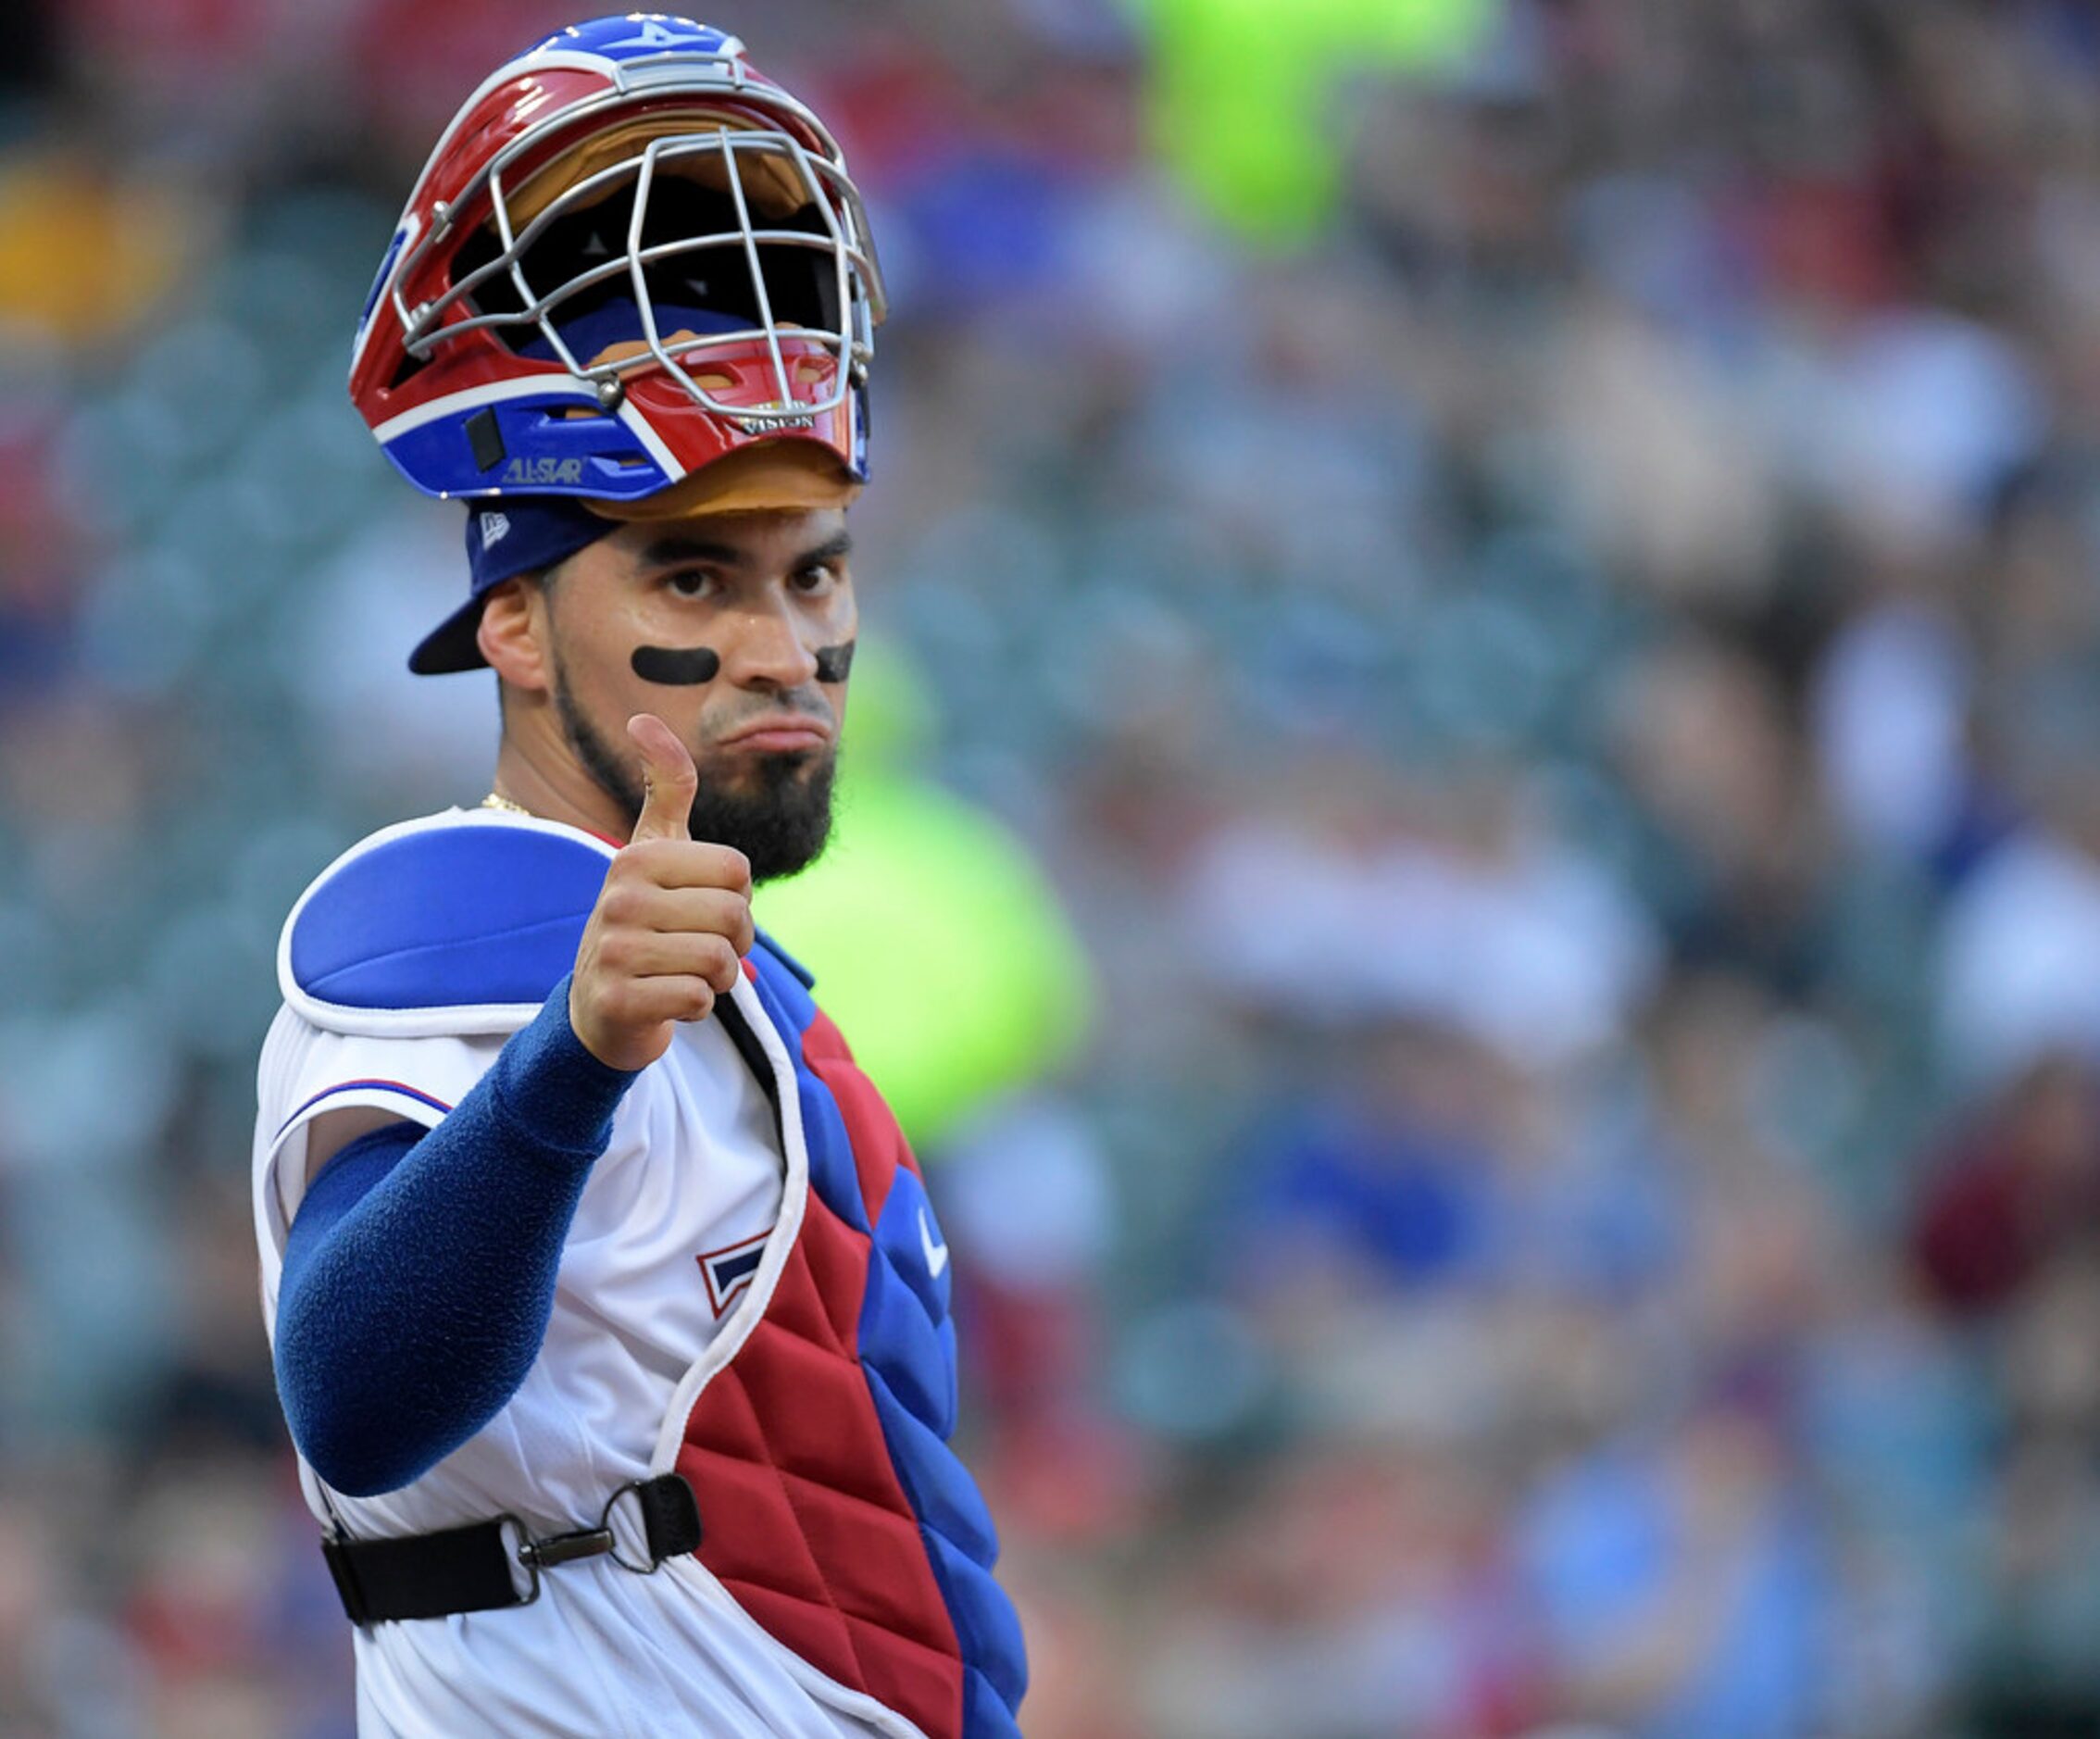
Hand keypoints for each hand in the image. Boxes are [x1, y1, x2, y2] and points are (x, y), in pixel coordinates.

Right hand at [568, 714, 754, 1070]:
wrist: (600, 1008)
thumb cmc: (643, 922)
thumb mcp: (653, 851)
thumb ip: (665, 787)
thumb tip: (641, 718)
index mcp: (636, 857)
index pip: (738, 872)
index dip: (737, 899)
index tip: (702, 909)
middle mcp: (618, 897)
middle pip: (734, 917)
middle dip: (733, 943)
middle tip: (700, 950)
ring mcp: (613, 949)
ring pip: (720, 962)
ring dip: (717, 979)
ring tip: (682, 974)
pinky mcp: (616, 1000)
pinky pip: (700, 1000)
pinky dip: (698, 1007)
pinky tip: (668, 1000)